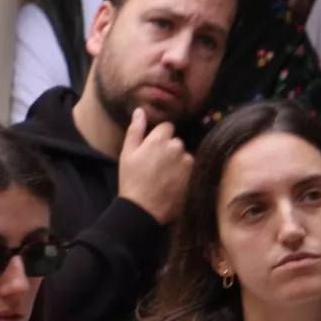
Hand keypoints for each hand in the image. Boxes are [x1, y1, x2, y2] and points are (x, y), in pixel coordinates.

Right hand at [117, 107, 192, 224]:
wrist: (143, 209)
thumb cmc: (131, 181)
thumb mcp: (127, 155)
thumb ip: (135, 130)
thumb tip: (140, 111)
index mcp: (158, 140)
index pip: (166, 127)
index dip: (159, 138)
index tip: (152, 151)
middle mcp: (176, 146)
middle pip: (175, 142)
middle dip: (168, 150)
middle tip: (155, 168)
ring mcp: (187, 161)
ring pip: (183, 155)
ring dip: (176, 162)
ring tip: (164, 178)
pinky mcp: (193, 175)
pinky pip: (190, 169)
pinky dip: (183, 174)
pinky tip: (172, 184)